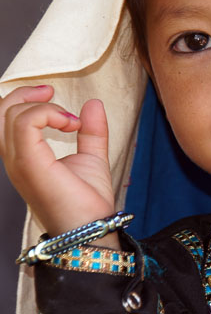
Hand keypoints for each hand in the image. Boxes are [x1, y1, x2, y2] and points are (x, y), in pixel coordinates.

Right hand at [0, 85, 119, 248]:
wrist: (91, 227)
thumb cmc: (88, 200)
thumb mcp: (92, 155)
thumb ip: (91, 130)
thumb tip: (93, 103)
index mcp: (24, 156)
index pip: (5, 118)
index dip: (26, 99)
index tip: (59, 100)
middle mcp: (15, 158)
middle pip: (1, 111)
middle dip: (26, 94)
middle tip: (53, 92)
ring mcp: (19, 162)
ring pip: (10, 114)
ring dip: (42, 106)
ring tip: (69, 119)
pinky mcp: (29, 164)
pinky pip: (25, 124)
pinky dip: (48, 113)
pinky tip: (71, 125)